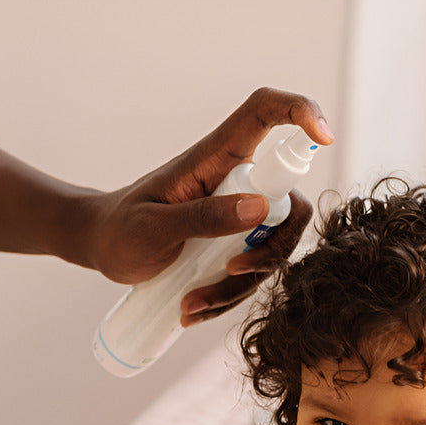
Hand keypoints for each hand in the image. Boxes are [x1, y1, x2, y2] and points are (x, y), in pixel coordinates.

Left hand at [0, 87, 331, 323]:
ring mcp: (234, 216)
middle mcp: (233, 183)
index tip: (323, 138)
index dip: (300, 113)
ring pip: (268, 250)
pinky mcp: (229, 246)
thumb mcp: (154, 227)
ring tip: (191, 306)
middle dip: (271, 250)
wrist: (102, 249)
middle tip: (232, 275)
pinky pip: (248, 275)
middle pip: (288, 205)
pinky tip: (193, 311)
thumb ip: (202, 217)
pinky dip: (226, 299)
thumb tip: (260, 209)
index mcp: (214, 160)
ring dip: (237, 289)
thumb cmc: (120, 229)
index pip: (265, 113)